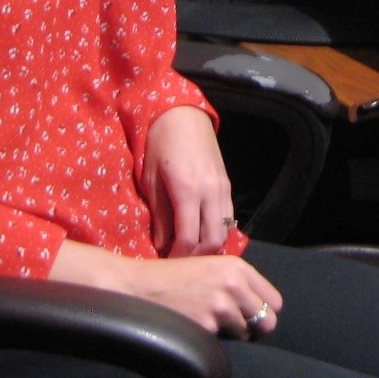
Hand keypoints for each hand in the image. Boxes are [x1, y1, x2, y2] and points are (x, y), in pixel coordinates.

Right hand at [51, 240, 281, 337]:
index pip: (274, 300)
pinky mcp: (206, 327)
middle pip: (268, 321)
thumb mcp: (211, 267)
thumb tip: (260, 306)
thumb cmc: (175, 277)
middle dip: (254, 327)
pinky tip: (195, 327)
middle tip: (237, 327)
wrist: (140, 286)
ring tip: (208, 322)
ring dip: (230, 334)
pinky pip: (222, 343)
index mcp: (238, 268)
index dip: (264, 310)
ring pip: (245, 334)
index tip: (252, 315)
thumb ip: (238, 282)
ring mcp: (221, 307)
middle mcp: (234, 285)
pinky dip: (211, 340)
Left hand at [142, 105, 234, 256]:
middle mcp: (211, 191)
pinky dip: (216, 231)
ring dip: (208, 246)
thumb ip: (159, 215)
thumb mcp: (150, 180)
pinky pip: (227, 217)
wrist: (182, 114)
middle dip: (196, 257)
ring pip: (225, 231)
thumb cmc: (159, 144)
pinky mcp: (228, 184)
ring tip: (189, 249)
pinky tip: (200, 232)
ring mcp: (223, 188)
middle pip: (212, 241)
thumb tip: (161, 245)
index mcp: (188, 190)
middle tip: (178, 261)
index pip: (188, 239)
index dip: (177, 257)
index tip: (165, 263)